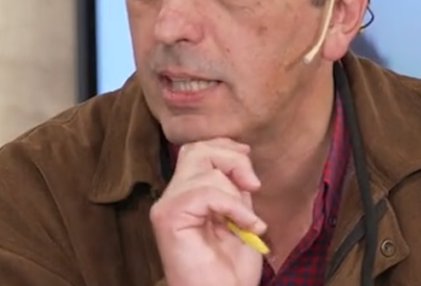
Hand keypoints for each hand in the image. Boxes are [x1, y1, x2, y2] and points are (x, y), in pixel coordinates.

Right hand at [150, 138, 266, 285]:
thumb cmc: (230, 271)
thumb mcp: (241, 217)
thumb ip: (236, 189)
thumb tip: (240, 155)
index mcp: (187, 195)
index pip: (198, 150)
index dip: (227, 150)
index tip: (251, 176)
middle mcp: (172, 196)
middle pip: (197, 149)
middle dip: (232, 159)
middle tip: (253, 186)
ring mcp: (167, 206)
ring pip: (204, 168)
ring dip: (236, 192)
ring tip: (248, 221)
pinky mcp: (168, 217)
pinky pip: (205, 191)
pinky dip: (233, 206)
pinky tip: (247, 225)